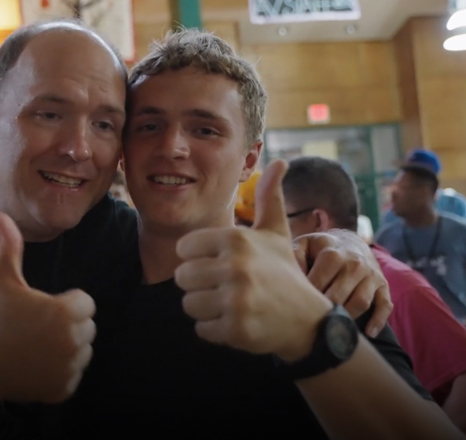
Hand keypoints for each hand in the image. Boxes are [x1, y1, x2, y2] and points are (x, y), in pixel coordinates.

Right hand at [0, 213, 95, 404]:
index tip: (42, 307)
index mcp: (66, 312)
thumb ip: (9, 247)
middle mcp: (73, 342)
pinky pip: (73, 374)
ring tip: (36, 344)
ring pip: (83, 350)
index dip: (65, 302)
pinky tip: (36, 365)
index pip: (86, 303)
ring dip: (67, 347)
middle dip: (68, 324)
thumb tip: (1, 214)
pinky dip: (60, 371)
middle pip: (87, 326)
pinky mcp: (63, 390)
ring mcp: (69, 369)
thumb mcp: (1, 280)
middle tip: (38, 326)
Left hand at [175, 160, 332, 361]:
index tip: (220, 264)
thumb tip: (280, 160)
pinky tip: (237, 321)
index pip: (183, 249)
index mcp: (236, 239)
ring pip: (188, 304)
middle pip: (181, 277)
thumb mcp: (277, 232)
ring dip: (205, 308)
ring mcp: (236, 299)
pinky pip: (200, 329)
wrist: (309, 321)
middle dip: (199, 284)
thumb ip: (270, 197)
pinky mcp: (236, 329)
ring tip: (231, 303)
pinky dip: (214, 329)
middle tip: (225, 287)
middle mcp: (235, 266)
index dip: (198, 259)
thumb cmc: (284, 272)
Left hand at [292, 230, 392, 337]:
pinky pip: (384, 306)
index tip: (296, 307)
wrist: (351, 242)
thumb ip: (295, 257)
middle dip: (324, 310)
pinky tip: (368, 333)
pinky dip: (378, 321)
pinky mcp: (383, 286)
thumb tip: (291, 277)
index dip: (306, 297)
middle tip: (311, 321)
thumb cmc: (321, 249)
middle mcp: (355, 264)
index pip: (319, 281)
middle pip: (339, 295)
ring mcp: (371, 276)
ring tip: (332, 328)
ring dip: (347, 318)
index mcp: (333, 254)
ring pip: (360, 303)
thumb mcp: (305, 245)